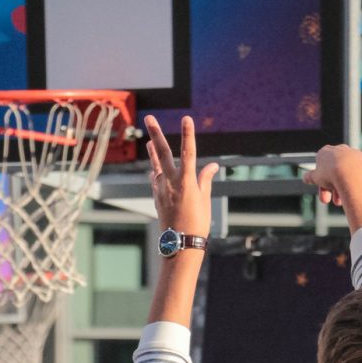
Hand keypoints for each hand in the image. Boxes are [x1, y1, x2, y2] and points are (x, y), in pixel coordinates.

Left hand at [145, 114, 218, 236]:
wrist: (180, 244)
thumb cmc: (197, 223)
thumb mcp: (205, 200)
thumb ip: (205, 179)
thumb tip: (212, 165)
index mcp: (186, 182)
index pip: (188, 152)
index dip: (188, 134)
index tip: (187, 118)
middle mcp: (170, 182)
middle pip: (162, 153)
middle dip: (156, 134)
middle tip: (149, 118)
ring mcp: (161, 189)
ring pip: (156, 165)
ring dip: (153, 152)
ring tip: (149, 140)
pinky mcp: (157, 197)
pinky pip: (155, 180)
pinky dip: (155, 171)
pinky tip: (154, 168)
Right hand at [302, 144, 361, 207]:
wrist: (347, 172)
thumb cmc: (329, 174)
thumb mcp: (316, 177)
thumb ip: (311, 177)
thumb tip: (304, 178)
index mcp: (327, 151)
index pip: (323, 169)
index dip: (322, 185)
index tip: (324, 198)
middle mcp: (343, 151)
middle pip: (337, 173)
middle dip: (334, 189)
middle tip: (332, 202)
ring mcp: (357, 157)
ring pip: (349, 176)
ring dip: (345, 190)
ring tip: (342, 202)